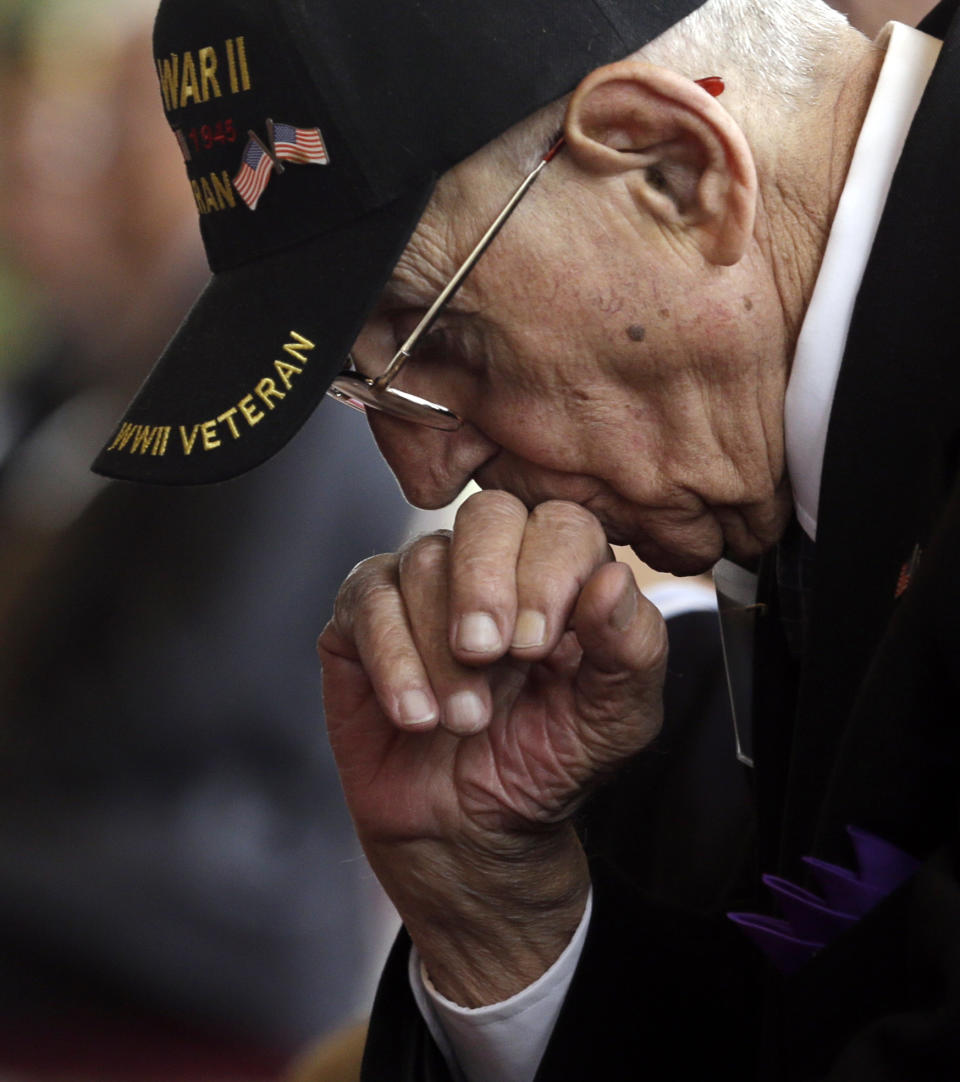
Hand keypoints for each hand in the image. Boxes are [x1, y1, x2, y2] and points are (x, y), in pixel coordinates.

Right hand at [318, 490, 667, 1003]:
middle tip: (489, 656)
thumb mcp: (613, 721)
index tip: (539, 649)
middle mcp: (492, 566)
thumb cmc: (545, 763)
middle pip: (487, 515)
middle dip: (486, 585)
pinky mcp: (362, 620)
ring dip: (442, 647)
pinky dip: (392, 658)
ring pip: (423, 561)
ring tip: (463, 720)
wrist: (469, 832)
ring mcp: (423, 586)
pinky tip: (416, 714)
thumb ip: (631, 650)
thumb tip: (613, 578)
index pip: (561, 524)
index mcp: (562, 575)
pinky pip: (367, 600)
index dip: (549, 571)